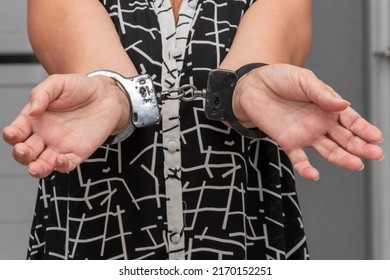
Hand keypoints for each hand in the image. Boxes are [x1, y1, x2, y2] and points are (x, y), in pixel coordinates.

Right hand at [2, 74, 129, 177]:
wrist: (106, 95)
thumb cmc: (80, 88)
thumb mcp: (57, 83)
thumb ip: (41, 94)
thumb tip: (32, 110)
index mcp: (34, 120)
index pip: (17, 132)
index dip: (11, 135)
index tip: (12, 133)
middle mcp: (44, 136)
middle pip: (26, 152)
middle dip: (21, 154)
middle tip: (22, 151)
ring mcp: (60, 146)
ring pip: (43, 164)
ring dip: (37, 168)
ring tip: (35, 168)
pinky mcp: (78, 153)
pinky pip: (67, 164)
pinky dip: (62, 166)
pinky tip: (60, 161)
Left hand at [233, 64, 383, 179]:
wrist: (253, 86)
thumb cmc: (279, 79)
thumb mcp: (304, 80)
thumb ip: (322, 94)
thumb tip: (343, 104)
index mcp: (328, 107)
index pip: (351, 121)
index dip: (364, 129)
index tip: (376, 137)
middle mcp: (320, 124)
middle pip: (345, 138)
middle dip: (361, 147)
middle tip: (375, 154)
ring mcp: (306, 135)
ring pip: (328, 151)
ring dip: (342, 158)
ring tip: (356, 164)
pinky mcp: (288, 143)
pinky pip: (299, 159)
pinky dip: (306, 169)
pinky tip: (314, 175)